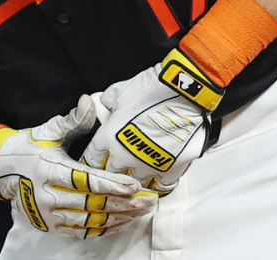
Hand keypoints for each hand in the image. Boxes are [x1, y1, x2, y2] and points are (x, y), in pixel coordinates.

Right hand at [0, 95, 153, 237]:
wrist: (0, 170)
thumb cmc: (28, 148)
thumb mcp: (48, 132)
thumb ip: (72, 120)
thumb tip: (89, 101)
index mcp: (49, 170)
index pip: (85, 180)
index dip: (111, 184)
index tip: (134, 186)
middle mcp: (47, 196)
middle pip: (92, 203)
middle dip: (123, 203)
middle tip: (147, 201)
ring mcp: (48, 215)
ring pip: (90, 220)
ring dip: (118, 218)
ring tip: (140, 212)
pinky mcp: (51, 227)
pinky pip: (82, 231)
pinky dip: (104, 229)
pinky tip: (122, 222)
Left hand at [81, 49, 223, 194]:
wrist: (185, 93)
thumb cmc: (151, 88)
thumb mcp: (119, 91)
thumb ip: (104, 103)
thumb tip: (98, 106)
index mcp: (108, 138)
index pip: (90, 159)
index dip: (92, 160)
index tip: (96, 161)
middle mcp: (124, 157)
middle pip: (109, 176)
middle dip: (110, 173)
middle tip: (115, 170)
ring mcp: (148, 167)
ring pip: (134, 186)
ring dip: (133, 181)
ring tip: (135, 178)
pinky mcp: (171, 171)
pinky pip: (159, 188)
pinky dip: (157, 186)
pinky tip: (156, 181)